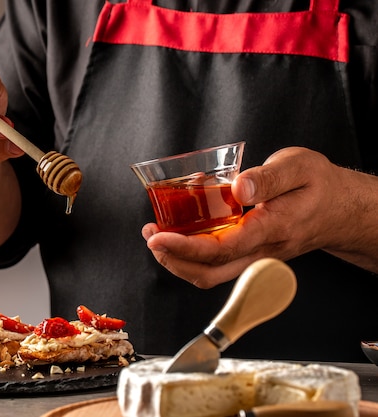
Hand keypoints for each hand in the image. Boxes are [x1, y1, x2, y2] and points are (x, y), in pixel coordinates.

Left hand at [142, 147, 376, 287]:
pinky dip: (193, 256)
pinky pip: (218, 265)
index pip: (222, 248)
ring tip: (158, 237)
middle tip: (151, 237)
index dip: (185, 247)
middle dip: (173, 260)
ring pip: (211, 274)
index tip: (158, 237)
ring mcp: (256, 257)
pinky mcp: (251, 256)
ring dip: (180, 261)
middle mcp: (262, 251)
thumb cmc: (319, 185)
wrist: (340, 209)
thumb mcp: (299, 167)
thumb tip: (238, 188)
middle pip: (210, 272)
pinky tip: (181, 235)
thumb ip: (269, 177)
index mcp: (272, 228)